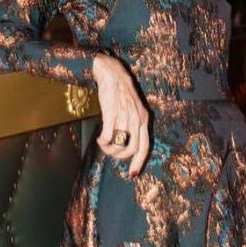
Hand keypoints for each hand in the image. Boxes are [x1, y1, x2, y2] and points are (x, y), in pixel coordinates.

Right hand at [92, 54, 149, 177]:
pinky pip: (109, 137)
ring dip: (109, 149)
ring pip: (119, 145)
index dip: (139, 162)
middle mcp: (137, 119)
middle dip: (119, 157)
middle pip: (132, 149)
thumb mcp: (133, 109)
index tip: (132, 174)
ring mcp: (125, 116)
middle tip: (110, 153)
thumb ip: (133, 125)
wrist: (112, 72)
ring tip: (104, 144)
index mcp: (144, 119)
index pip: (145, 146)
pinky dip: (103, 142)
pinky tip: (100, 139)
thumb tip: (127, 146)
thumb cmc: (121, 92)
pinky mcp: (112, 113)